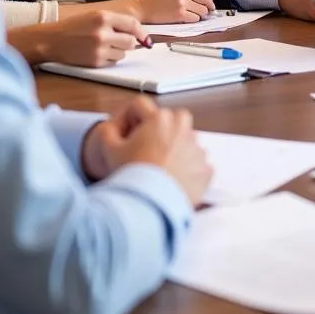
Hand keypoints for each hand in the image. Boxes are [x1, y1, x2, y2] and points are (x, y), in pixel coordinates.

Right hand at [9, 11, 148, 66]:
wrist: (51, 40)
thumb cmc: (74, 27)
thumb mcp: (95, 16)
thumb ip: (116, 22)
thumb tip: (139, 34)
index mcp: (103, 17)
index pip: (132, 24)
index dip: (142, 32)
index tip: (146, 38)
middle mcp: (102, 32)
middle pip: (131, 42)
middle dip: (129, 42)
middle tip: (119, 40)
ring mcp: (99, 48)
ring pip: (124, 53)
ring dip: (118, 51)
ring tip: (104, 45)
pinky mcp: (95, 62)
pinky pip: (113, 62)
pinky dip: (110, 59)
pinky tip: (98, 53)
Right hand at [85, 97, 211, 205]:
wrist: (151, 204)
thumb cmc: (132, 175)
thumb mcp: (111, 151)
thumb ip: (108, 132)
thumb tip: (110, 126)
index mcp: (160, 118)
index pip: (144, 108)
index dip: (134, 121)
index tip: (132, 136)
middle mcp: (183, 128)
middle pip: (173, 120)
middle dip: (164, 131)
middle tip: (150, 151)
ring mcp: (197, 149)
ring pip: (188, 143)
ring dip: (178, 152)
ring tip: (162, 171)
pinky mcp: (206, 169)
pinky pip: (198, 166)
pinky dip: (190, 173)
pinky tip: (174, 183)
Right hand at [129, 0, 216, 22]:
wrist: (141, 8)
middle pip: (208, 0)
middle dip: (208, 7)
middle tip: (204, 10)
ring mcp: (182, 2)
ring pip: (203, 11)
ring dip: (200, 15)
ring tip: (190, 13)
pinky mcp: (180, 14)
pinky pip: (195, 19)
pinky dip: (192, 20)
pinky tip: (184, 18)